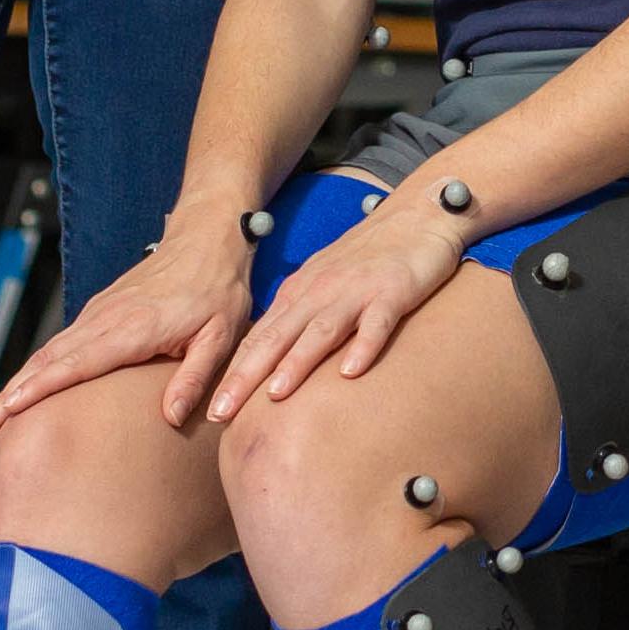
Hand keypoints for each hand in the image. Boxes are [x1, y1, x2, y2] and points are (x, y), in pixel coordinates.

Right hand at [0, 220, 259, 432]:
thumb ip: (195, 376)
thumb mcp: (221, 337)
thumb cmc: (218, 290)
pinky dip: (38, 366)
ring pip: (50, 350)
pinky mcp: (100, 310)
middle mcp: (106, 319)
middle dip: (13, 392)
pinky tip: (27, 387)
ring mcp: (99, 312)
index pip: (75, 364)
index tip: (9, 410)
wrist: (207, 238)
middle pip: (49, 359)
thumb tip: (171, 416)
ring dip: (19, 381)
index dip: (39, 388)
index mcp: (132, 328)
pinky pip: (62, 342)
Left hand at [208, 190, 469, 420]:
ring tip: (274, 394)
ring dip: (296, 362)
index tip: (212, 411)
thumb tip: (270, 362)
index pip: (258, 339)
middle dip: (246, 377)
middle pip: (276, 338)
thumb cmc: (369, 258)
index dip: (233, 375)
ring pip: (320, 331)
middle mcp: (319, 292)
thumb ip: (299, 318)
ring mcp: (355, 292)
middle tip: (220, 413)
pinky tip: (351, 373)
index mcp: (299, 293)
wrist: (416, 216)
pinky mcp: (392, 292)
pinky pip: (376, 323)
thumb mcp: (323, 285)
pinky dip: (363, 347)